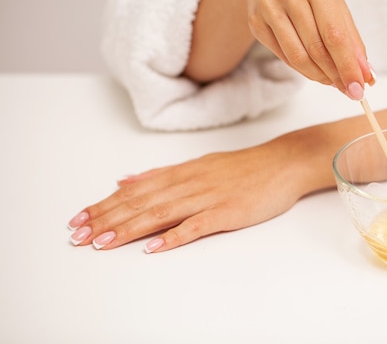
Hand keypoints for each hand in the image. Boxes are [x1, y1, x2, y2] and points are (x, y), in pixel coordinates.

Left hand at [67, 143, 309, 252]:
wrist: (282, 163)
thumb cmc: (244, 167)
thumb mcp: (198, 164)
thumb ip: (161, 174)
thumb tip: (125, 180)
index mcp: (181, 172)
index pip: (134, 191)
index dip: (105, 206)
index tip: (79, 220)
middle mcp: (189, 183)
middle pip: (141, 203)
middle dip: (106, 220)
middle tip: (79, 236)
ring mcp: (208, 197)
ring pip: (161, 213)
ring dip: (129, 229)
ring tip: (103, 243)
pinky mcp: (227, 212)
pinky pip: (196, 226)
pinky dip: (173, 237)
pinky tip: (154, 248)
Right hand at [237, 0, 374, 98]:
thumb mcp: (335, 1)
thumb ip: (351, 37)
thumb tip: (365, 73)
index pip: (334, 34)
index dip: (348, 65)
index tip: (360, 86)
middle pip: (316, 49)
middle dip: (336, 75)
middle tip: (350, 90)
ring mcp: (268, 7)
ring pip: (298, 57)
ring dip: (319, 76)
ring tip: (333, 81)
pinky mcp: (255, 22)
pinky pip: (284, 56)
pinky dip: (303, 69)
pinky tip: (314, 70)